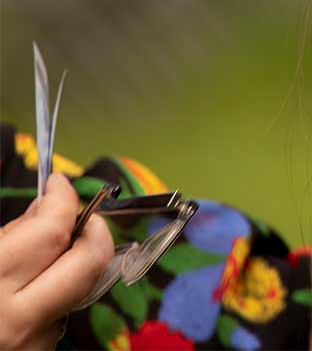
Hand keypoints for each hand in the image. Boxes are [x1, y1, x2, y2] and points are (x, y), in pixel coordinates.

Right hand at [0, 174, 113, 349]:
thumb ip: (5, 235)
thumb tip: (45, 209)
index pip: (50, 231)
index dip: (62, 199)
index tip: (58, 184)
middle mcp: (15, 320)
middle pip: (88, 262)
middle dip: (94, 230)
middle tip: (80, 215)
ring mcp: (31, 345)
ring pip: (79, 291)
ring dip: (73, 265)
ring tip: (47, 254)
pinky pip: (59, 318)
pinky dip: (54, 297)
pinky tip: (27, 293)